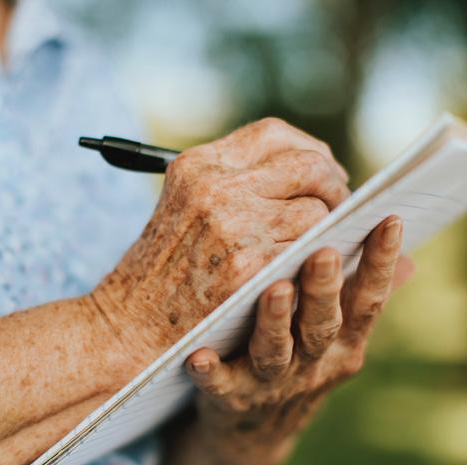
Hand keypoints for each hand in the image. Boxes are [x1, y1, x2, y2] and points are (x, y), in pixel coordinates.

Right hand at [91, 118, 350, 373]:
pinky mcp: (250, 267)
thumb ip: (233, 184)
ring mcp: (233, 225)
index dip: (310, 150)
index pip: (275, 134)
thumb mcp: (184, 208)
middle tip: (340, 209)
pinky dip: (319, 261)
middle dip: (334, 186)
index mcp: (198, 165)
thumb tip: (310, 170)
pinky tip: (311, 273)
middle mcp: (215, 186)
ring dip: (329, 230)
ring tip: (323, 247)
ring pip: (317, 209)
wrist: (126, 328)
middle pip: (308, 164)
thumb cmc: (159, 273)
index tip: (323, 171)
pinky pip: (312, 251)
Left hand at [184, 216, 413, 464]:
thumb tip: (408, 259)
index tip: (388, 220)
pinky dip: (211, 372)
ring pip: (275, 352)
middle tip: (324, 252)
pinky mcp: (232, 399)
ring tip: (274, 290)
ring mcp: (273, 383)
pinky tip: (199, 356)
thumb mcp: (336, 338)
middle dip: (324, 289)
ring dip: (275, 323)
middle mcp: (314, 364)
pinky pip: (221, 385)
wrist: (254, 435)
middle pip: (322, 324)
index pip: (367, 299)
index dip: (380, 263)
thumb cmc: (299, 364)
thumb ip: (361, 299)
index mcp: (343, 342)